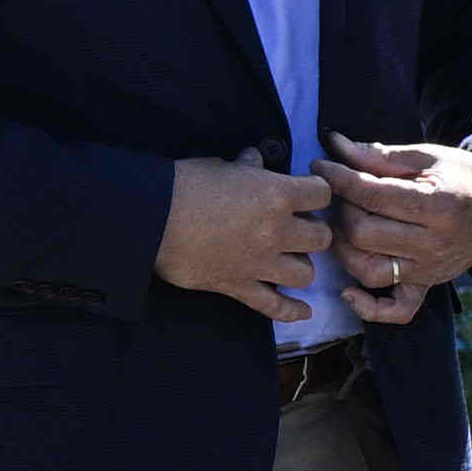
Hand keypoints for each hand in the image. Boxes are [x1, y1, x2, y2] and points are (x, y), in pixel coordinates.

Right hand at [156, 155, 337, 321]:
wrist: (148, 216)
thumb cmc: (183, 183)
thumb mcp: (219, 166)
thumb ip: (246, 167)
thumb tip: (255, 159)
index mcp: (277, 194)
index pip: (322, 194)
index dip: (316, 192)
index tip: (306, 193)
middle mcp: (276, 231)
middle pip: (321, 238)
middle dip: (313, 231)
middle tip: (296, 227)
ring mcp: (259, 262)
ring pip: (305, 274)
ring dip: (301, 265)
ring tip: (289, 258)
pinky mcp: (237, 285)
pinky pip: (273, 305)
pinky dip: (290, 310)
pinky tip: (303, 311)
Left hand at [322, 137, 471, 324]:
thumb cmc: (465, 178)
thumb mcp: (429, 157)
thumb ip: (382, 156)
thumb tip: (336, 146)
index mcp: (439, 205)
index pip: (372, 195)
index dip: (338, 178)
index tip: (321, 165)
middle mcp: (435, 243)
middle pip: (363, 234)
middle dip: (340, 210)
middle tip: (339, 194)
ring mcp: (431, 269)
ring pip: (368, 270)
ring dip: (343, 249)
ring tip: (343, 227)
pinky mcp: (429, 284)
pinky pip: (397, 310)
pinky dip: (369, 307)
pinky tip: (348, 291)